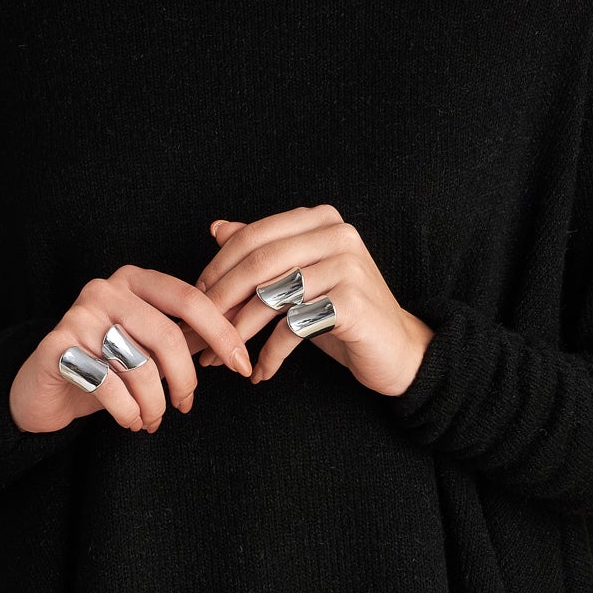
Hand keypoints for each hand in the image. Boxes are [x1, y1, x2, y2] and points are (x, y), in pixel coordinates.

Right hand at [8, 265, 254, 435]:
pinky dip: (128, 412)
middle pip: (167, 336)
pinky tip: (130, 420)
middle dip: (186, 380)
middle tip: (185, 406)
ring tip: (152, 419)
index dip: (222, 333)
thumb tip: (237, 339)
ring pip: (140, 366)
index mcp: (134, 280)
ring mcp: (78, 316)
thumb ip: (186, 336)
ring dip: (154, 404)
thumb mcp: (149, 348)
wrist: (44, 390)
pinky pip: (109, 386)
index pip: (190, 299)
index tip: (242, 365)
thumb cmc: (105, 367)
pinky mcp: (57, 347)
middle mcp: (104, 290)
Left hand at [191, 208, 434, 396]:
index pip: (253, 237)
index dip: (218, 270)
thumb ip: (264, 250)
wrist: (396, 349)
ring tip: (220, 359)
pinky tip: (259, 372)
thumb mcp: (299, 277)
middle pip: (258, 264)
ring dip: (238, 333)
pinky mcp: (353, 302)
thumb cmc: (341, 313)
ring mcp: (348, 265)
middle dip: (221, 301)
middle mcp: (337, 234)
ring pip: (272, 296)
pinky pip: (293, 328)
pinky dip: (270, 354)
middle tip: (198, 334)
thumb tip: (217, 228)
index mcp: (320, 220)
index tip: (196, 302)